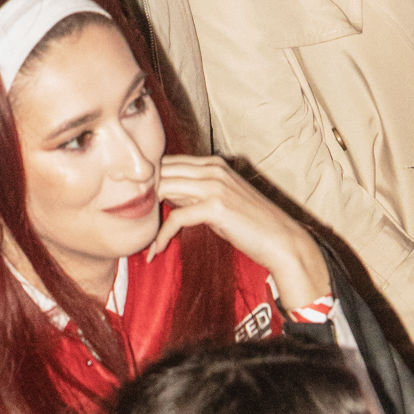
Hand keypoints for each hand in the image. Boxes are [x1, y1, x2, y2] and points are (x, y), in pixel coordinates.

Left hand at [149, 157, 330, 313]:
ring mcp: (214, 185)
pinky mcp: (215, 206)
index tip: (136, 202)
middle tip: (131, 218)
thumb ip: (195, 193)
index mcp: (213, 164)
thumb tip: (167, 194)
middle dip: (143, 194)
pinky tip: (155, 251)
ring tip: (139, 234)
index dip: (150, 181)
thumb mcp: (221, 201)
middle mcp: (212, 168)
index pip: (168, 162)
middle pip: (162, 171)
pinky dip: (161, 236)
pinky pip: (176, 218)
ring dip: (148, 213)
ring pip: (164, 189)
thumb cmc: (251, 225)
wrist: (282, 241)